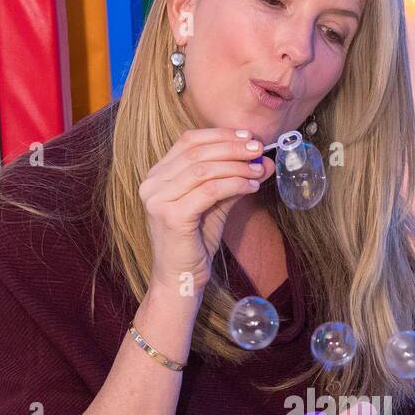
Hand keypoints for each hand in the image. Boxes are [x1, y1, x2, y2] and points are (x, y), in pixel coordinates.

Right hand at [139, 127, 275, 298]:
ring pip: (204, 170)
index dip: (220, 135)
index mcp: (158, 175)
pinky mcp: (171, 216)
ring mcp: (158, 200)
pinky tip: (251, 187)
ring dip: (236, 167)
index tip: (247, 137)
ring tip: (258, 170)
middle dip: (232, 148)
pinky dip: (234, 185)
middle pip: (197, 152)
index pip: (188, 141)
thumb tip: (262, 160)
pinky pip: (209, 191)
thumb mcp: (215, 204)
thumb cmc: (195, 243)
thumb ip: (233, 180)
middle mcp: (152, 184)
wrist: (180, 279)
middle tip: (258, 149)